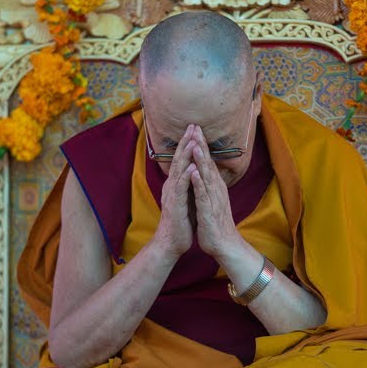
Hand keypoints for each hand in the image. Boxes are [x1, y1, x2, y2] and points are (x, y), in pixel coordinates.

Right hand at [150, 124, 195, 257]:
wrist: (171, 242)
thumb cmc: (181, 221)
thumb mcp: (186, 198)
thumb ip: (188, 184)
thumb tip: (194, 171)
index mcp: (176, 184)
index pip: (181, 159)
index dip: (187, 143)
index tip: (195, 129)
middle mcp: (172, 185)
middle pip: (178, 159)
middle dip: (186, 142)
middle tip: (192, 125)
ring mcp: (173, 194)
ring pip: (178, 170)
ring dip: (185, 154)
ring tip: (192, 139)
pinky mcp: (175, 205)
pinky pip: (181, 189)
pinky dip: (186, 177)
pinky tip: (191, 167)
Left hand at [186, 129, 241, 258]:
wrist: (224, 245)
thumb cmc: (215, 223)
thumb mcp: (211, 200)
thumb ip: (207, 186)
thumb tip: (202, 172)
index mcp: (214, 186)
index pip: (207, 161)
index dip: (202, 145)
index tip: (195, 129)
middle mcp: (216, 189)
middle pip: (208, 163)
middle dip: (201, 145)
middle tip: (195, 127)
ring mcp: (213, 199)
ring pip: (207, 176)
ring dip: (201, 159)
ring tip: (195, 143)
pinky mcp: (209, 211)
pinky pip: (203, 195)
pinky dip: (199, 183)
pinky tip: (194, 172)